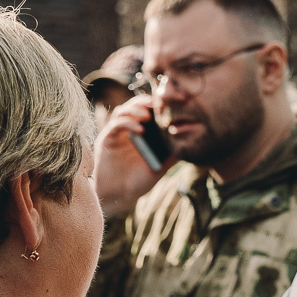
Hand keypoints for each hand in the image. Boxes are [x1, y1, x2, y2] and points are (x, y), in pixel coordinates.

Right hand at [93, 95, 166, 219]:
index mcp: (141, 133)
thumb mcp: (160, 166)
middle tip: (157, 103)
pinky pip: (116, 125)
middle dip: (145, 101)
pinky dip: (127, 123)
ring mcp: (117, 133)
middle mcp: (128, 130)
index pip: (147, 110)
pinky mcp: (107, 139)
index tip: (169, 102)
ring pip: (123, 111)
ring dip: (135, 109)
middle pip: (134, 106)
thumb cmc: (139, 181)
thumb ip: (171, 154)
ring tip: (147, 116)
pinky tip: (139, 130)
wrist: (120, 195)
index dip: (156, 104)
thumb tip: (188, 143)